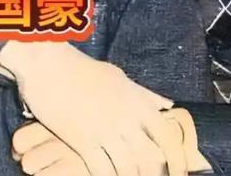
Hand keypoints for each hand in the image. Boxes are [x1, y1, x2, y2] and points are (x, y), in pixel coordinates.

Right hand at [0, 41, 185, 175]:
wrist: (49, 66)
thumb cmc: (84, 70)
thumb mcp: (119, 78)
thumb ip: (144, 95)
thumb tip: (168, 105)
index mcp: (137, 101)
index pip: (168, 134)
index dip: (178, 159)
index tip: (180, 174)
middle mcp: (126, 117)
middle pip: (152, 158)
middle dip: (156, 175)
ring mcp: (105, 130)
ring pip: (129, 169)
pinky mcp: (82, 141)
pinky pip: (102, 171)